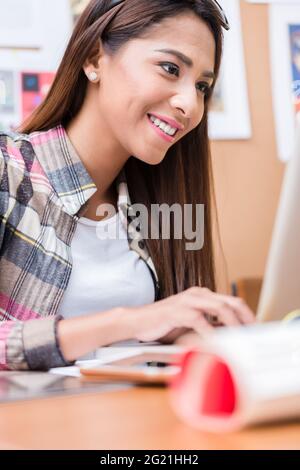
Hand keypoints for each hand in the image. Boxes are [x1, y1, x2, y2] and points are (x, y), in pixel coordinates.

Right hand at [126, 287, 255, 342]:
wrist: (139, 321)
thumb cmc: (165, 324)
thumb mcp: (192, 325)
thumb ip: (209, 325)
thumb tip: (231, 334)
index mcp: (202, 295)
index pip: (232, 301)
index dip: (246, 315)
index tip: (256, 329)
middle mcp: (198, 294)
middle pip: (231, 302)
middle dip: (246, 318)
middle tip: (255, 334)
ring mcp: (188, 301)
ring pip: (220, 309)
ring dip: (233, 325)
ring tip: (242, 339)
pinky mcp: (178, 311)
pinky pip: (200, 321)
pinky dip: (211, 333)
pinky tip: (217, 343)